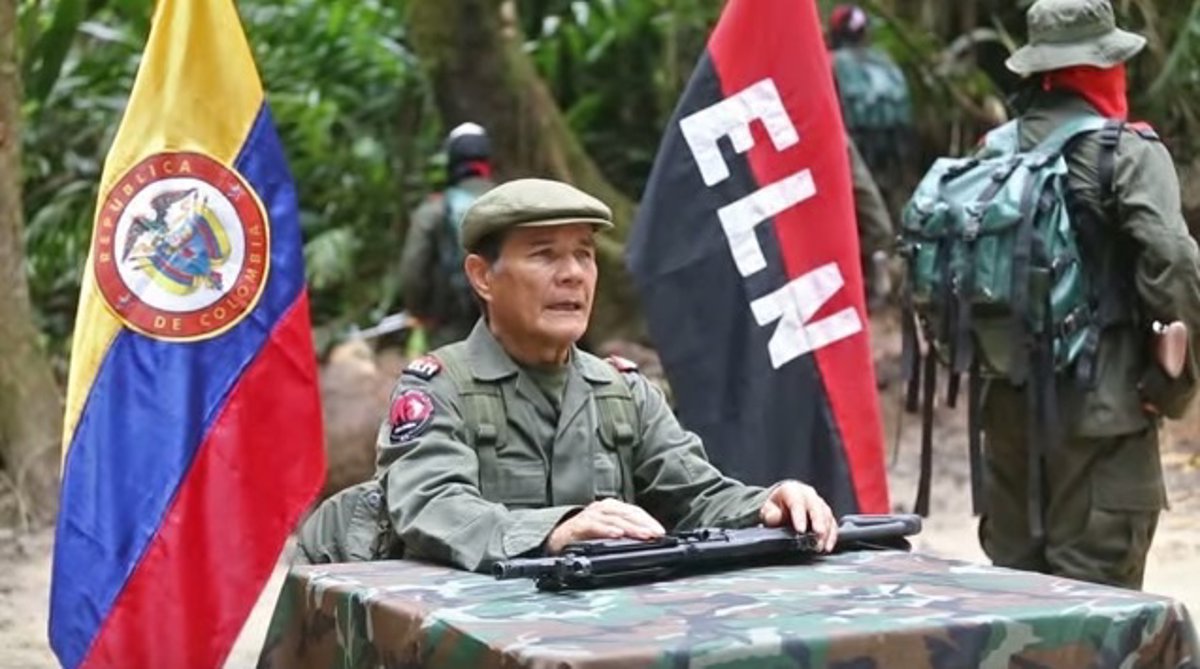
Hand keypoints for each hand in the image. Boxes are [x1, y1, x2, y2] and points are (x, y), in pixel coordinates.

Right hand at [546, 498, 665, 554]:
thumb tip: (647, 542)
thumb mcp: (607, 533)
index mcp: (611, 509)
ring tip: (644, 535)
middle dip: (644, 524)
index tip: (661, 532)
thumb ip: (624, 535)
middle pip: (627, 514)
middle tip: (657, 534)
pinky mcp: (578, 525)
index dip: (649, 521)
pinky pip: (595, 526)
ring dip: (631, 527)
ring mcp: (590, 515)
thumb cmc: (583, 536)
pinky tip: (617, 535)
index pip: (634, 512)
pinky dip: (607, 530)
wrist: (555, 539)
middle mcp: (602, 509)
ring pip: (614, 518)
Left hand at [759, 480, 836, 551]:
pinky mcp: (826, 514)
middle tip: (817, 535)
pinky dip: (831, 536)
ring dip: (826, 532)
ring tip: (820, 546)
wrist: (783, 503)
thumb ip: (769, 513)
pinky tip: (828, 546)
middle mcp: (808, 494)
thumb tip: (775, 517)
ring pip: (826, 515)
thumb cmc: (775, 506)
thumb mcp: (767, 508)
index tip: (800, 530)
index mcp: (792, 490)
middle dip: (818, 522)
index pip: (797, 502)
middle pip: (816, 507)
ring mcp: (818, 503)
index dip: (800, 516)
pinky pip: (832, 524)